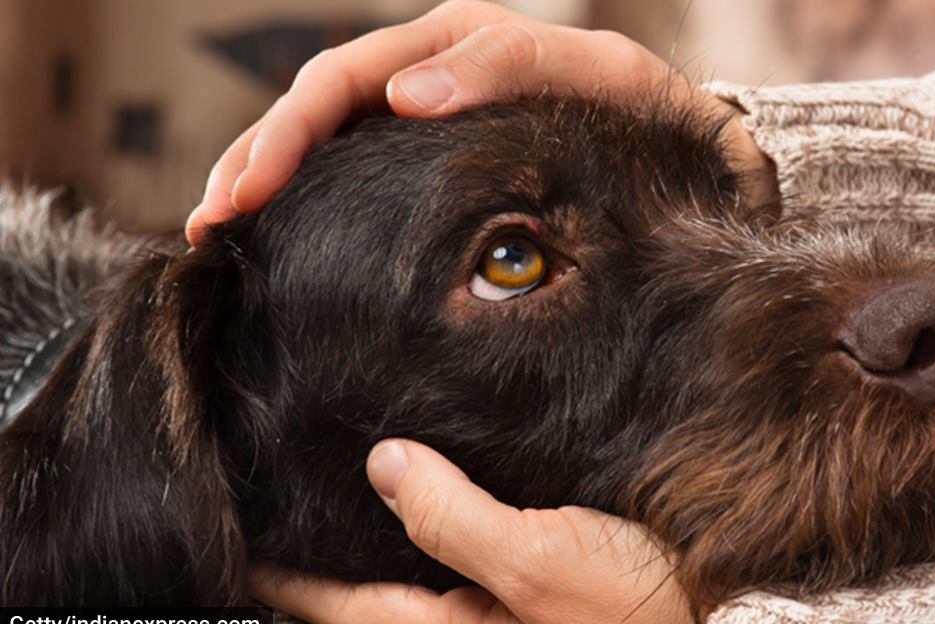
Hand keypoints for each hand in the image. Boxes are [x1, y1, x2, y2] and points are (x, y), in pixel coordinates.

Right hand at [186, 0, 775, 244]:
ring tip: (216, 232)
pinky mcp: (435, 157)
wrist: (687, 148)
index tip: (252, 192)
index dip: (291, 132)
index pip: (347, 78)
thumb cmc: (647, 115)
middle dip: (258, 158)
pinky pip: (358, 166)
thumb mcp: (598, 76)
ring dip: (264, 176)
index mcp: (458, 43)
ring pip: (326, 135)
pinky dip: (309, 195)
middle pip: (317, 104)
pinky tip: (274, 231)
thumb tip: (407, 94)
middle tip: (212, 223)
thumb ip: (509, 66)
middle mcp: (430, 70)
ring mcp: (428, 112)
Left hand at [252, 439, 708, 623]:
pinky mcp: (542, 565)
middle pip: (373, 575)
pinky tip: (440, 461)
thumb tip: (384, 464)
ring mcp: (504, 593)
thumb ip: (455, 519)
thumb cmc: (635, 616)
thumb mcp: (538, 566)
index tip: (232, 530)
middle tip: (276, 484)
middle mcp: (469, 616)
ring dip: (381, 514)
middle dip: (322, 538)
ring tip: (340, 462)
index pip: (341, 600)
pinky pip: (470, 529)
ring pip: (420, 550)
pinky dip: (440, 500)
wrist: (724, 615)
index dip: (282, 572)